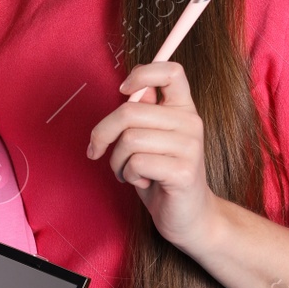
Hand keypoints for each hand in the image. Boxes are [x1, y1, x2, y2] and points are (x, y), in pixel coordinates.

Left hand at [87, 61, 217, 251]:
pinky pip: (136, 162)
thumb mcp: (150, 138)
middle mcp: (191, 122)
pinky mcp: (184, 171)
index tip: (123, 91)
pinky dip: (128, 175)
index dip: (142, 73)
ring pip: (130, 139)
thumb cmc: (161, 174)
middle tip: (97, 150)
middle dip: (103, 133)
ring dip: (116, 160)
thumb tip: (128, 92)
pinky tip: (141, 181)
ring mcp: (190, 147)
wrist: (188, 216)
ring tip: (126, 171)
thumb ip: (143, 113)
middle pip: (130, 110)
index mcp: (184, 108)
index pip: (171, 71)